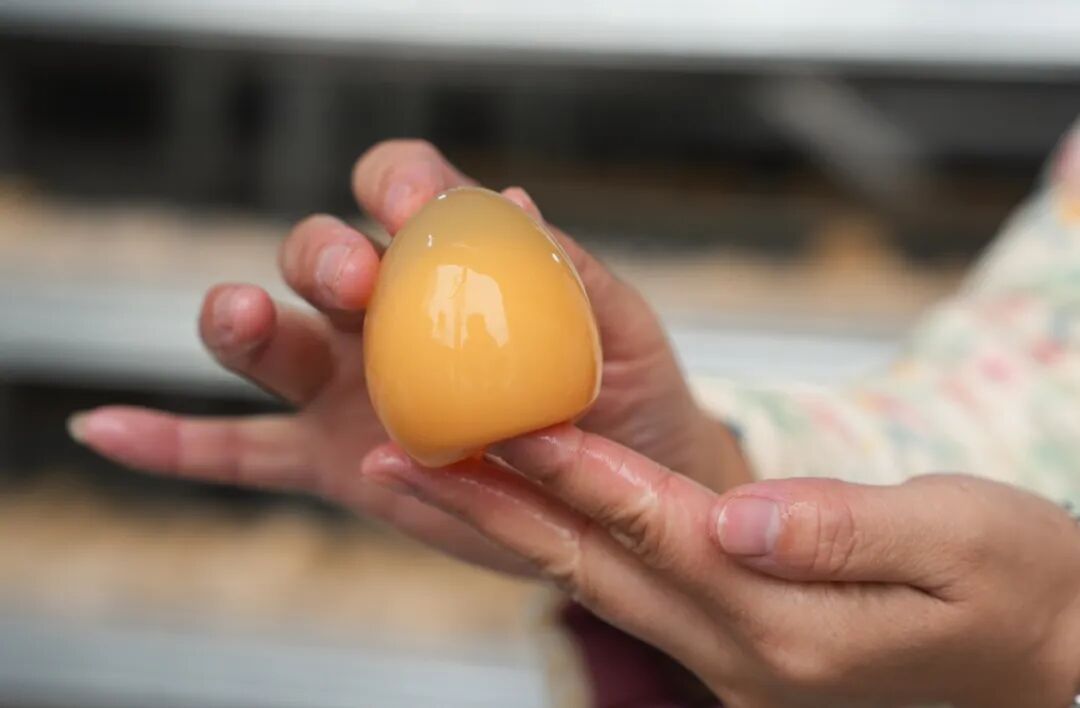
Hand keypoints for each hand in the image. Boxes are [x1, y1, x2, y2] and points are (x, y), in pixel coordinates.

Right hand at [68, 140, 746, 574]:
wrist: (623, 491)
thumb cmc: (627, 396)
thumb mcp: (619, 330)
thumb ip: (569, 274)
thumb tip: (513, 204)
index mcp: (447, 266)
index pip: (399, 191)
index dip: (396, 185)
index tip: (411, 209)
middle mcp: (381, 317)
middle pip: (315, 258)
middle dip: (319, 255)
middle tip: (355, 279)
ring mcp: (346, 390)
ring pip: (271, 344)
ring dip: (240, 321)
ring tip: (244, 316)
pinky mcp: (329, 463)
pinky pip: (235, 451)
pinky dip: (170, 444)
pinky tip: (104, 430)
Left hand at [361, 425, 1079, 706]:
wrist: (1055, 669)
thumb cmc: (1025, 595)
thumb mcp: (965, 541)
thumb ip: (846, 528)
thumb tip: (742, 513)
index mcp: (787, 612)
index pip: (652, 523)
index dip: (569, 466)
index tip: (492, 419)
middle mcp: (740, 648)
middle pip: (589, 563)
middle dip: (490, 508)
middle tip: (397, 458)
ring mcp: (733, 663)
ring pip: (593, 584)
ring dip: (508, 531)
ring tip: (428, 481)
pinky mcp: (740, 654)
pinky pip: (629, 597)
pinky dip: (567, 551)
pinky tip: (531, 519)